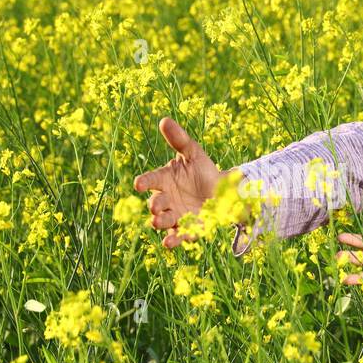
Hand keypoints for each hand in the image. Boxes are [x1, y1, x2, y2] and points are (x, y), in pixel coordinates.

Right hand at [133, 117, 225, 247]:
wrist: (224, 192)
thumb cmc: (203, 170)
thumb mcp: (194, 153)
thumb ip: (179, 140)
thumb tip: (164, 120)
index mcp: (165, 180)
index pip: (151, 180)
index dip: (144, 182)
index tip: (138, 184)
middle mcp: (167, 199)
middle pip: (156, 203)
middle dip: (155, 205)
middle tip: (155, 207)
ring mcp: (176, 215)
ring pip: (164, 221)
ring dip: (160, 222)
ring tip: (157, 222)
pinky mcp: (188, 229)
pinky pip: (178, 236)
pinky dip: (173, 240)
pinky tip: (168, 243)